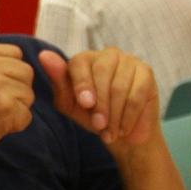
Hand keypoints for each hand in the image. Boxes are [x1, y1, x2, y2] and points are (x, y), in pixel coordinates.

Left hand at [38, 46, 158, 147]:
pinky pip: (136, 94)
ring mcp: (129, 61)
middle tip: (99, 125)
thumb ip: (59, 82)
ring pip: (119, 86)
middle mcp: (108, 54)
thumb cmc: (93, 117)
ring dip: (114, 114)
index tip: (85, 105)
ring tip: (109, 131)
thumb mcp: (70, 105)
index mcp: (85, 59)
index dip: (82, 84)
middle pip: (102, 72)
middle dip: (100, 103)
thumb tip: (44, 55)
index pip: (80, 62)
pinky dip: (128, 115)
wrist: (123, 135)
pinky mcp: (146, 72)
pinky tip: (123, 128)